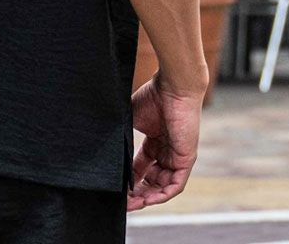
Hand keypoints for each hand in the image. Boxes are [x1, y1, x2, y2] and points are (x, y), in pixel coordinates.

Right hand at [126, 73, 203, 211]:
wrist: (173, 87)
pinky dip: (161, 194)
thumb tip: (102, 142)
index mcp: (155, 140)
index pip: (142, 167)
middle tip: (122, 201)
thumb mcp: (132, 118)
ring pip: (162, 186)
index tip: (117, 188)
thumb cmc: (154, 96)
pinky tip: (147, 198)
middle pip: (152, 180)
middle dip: (137, 192)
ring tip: (131, 202)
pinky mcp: (186, 159)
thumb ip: (122, 132)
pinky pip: (175, 185)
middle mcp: (167, 151)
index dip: (129, 179)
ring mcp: (178, 156)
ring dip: (147, 197)